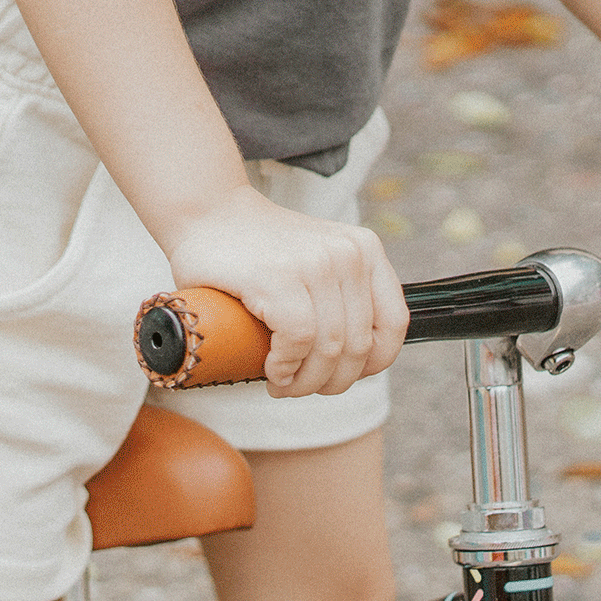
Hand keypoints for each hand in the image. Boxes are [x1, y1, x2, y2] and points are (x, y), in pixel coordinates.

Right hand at [161, 184, 408, 395]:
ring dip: (304, 382)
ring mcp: (315, 264)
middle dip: (329, 382)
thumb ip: (343, 296)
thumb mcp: (318, 263)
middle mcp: (348, 254)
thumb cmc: (257, 252)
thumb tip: (357, 360)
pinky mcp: (279, 277)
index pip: (394, 325)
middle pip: (358, 346)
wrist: (207, 213)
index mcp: (366, 251)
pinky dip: (285, 367)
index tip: (340, 374)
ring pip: (330, 349)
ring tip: (282, 385)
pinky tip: (272, 370)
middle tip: (299, 388)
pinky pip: (298, 340)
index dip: (372, 363)